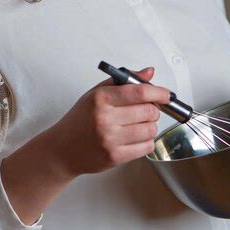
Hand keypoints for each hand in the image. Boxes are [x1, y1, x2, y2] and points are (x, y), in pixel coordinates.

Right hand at [46, 67, 169, 180]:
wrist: (62, 149)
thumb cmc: (80, 119)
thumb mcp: (96, 93)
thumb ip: (124, 80)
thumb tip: (149, 72)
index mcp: (101, 99)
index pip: (139, 92)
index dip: (159, 92)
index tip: (167, 94)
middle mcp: (105, 119)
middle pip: (149, 111)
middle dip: (153, 109)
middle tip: (145, 110)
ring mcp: (110, 139)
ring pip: (150, 130)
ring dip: (150, 126)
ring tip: (138, 125)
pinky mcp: (115, 157)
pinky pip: (146, 147)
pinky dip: (146, 141)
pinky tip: (135, 137)